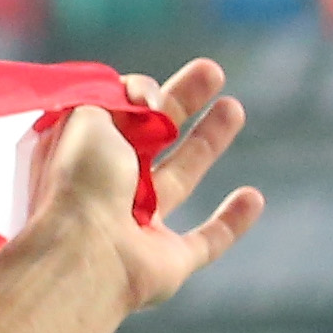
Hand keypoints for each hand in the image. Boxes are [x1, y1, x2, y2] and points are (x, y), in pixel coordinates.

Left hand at [34, 59, 261, 313]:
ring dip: (207, 142)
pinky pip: (206, 242)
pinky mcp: (168, 261)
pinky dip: (232, 223)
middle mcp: (105, 190)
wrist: (83, 254)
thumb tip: (146, 95)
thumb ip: (116, 96)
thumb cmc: (79, 183)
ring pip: (180, 178)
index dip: (136, 95)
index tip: (150, 92)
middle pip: (151, 139)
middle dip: (182, 102)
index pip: (112, 116)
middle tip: (210, 71)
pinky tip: (253, 198)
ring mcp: (137, 227)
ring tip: (233, 107)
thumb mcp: (86, 117)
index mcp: (78, 157)